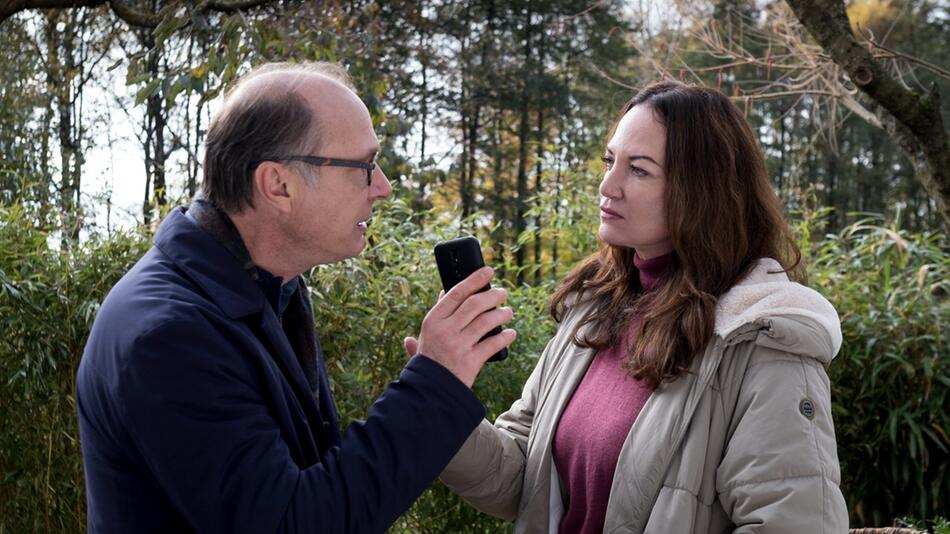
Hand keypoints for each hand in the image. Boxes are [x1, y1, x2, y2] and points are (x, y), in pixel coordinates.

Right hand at [407, 267, 515, 386]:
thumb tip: (444, 293)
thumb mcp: (425, 336)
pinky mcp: (471, 361)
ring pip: (487, 321)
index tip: (488, 271)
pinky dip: (505, 337)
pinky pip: (493, 344)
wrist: (429, 391)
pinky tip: (511, 334)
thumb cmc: (428, 361)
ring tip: (509, 312)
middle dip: (493, 295)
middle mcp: (446, 330)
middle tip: (503, 292)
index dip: (474, 279)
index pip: (456, 293)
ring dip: (502, 314)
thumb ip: (437, 313)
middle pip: (475, 304)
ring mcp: (458, 346)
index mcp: (433, 320)